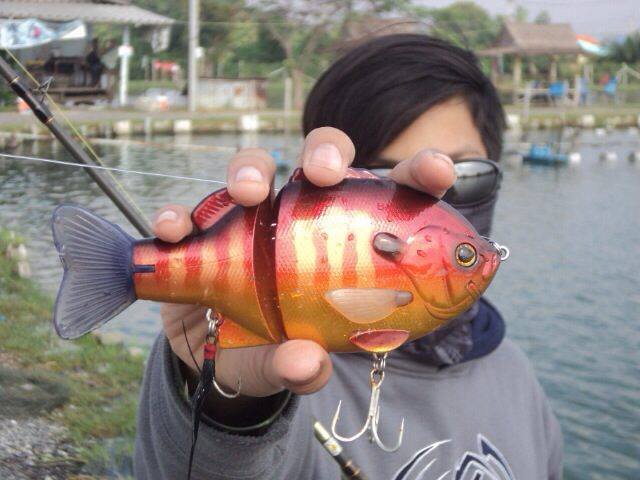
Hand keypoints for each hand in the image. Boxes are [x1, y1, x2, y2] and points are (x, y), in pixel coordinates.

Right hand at [155, 127, 455, 397]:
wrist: (212, 355)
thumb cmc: (271, 347)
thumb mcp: (290, 361)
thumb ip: (299, 365)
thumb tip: (306, 363)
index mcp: (345, 235)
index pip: (390, 193)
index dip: (417, 172)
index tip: (439, 171)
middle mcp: (300, 213)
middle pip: (320, 160)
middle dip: (324, 153)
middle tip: (322, 174)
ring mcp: (249, 217)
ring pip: (255, 168)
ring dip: (249, 171)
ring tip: (246, 195)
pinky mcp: (202, 229)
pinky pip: (189, 213)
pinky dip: (180, 217)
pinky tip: (175, 231)